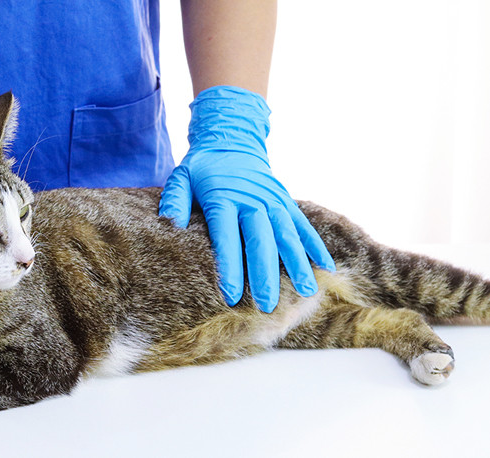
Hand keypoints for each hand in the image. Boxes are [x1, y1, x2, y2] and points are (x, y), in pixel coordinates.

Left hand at [159, 86, 334, 312]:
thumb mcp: (181, 177)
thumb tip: (170, 225)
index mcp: (224, 198)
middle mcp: (252, 200)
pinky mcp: (286, 200)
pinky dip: (315, 245)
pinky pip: (303, 225)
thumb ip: (175, 200)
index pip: (226, 238)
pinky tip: (326, 267)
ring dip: (297, 264)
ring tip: (305, 291)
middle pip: (261, 241)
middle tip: (268, 306)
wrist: (232, 137)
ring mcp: (273, 200)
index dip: (229, 267)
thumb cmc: (202, 167)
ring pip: (287, 235)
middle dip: (265, 275)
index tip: (231, 295)